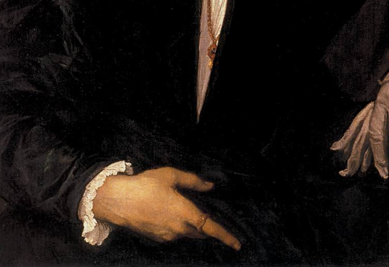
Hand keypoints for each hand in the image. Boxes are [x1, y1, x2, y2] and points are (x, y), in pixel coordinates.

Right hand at [93, 166, 240, 249]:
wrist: (118, 201)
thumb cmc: (146, 185)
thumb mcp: (171, 176)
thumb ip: (193, 181)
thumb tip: (209, 186)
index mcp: (185, 212)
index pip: (210, 228)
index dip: (225, 236)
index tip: (237, 244)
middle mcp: (178, 228)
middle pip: (200, 232)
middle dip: (207, 227)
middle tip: (210, 217)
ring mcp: (167, 235)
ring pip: (187, 233)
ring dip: (192, 226)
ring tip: (184, 209)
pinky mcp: (158, 238)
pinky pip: (175, 234)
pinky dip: (178, 227)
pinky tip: (169, 213)